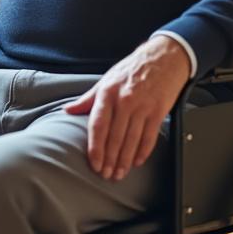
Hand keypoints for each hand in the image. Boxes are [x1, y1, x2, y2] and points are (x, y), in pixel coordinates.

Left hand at [62, 36, 191, 180]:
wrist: (163, 58)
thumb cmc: (132, 69)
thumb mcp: (106, 80)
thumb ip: (88, 98)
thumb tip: (68, 110)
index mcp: (108, 93)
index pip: (98, 126)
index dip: (95, 148)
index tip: (94, 163)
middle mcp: (124, 101)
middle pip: (114, 137)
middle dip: (109, 159)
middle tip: (106, 175)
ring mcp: (143, 107)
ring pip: (131, 140)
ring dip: (124, 160)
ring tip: (119, 173)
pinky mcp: (158, 111)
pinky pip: (149, 136)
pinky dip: (143, 152)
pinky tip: (136, 161)